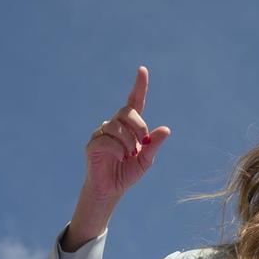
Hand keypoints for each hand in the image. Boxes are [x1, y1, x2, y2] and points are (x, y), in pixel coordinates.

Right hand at [83, 66, 171, 202]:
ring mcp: (101, 133)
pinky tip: (119, 158)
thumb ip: (154, 144)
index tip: (143, 69)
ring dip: (128, 143)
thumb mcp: (147, 159)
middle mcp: (114, 125)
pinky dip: (117, 150)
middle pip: (127, 111)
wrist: (111, 189)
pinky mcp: (92, 145)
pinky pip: (105, 140)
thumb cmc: (129, 171)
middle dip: (139, 127)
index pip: (134, 101)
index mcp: (129, 126)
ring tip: (129, 156)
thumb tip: (166, 129)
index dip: (139, 85)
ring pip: (117, 127)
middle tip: (143, 145)